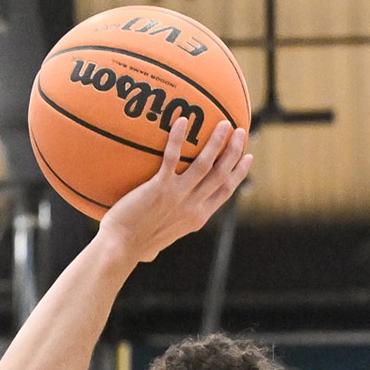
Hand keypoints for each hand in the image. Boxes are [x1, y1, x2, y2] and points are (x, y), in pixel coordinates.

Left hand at [98, 118, 251, 262]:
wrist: (121, 248)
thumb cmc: (134, 246)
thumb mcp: (160, 240)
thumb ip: (166, 229)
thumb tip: (157, 239)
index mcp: (198, 217)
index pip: (225, 191)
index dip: (239, 172)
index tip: (248, 156)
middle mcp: (193, 207)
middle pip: (222, 175)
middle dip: (234, 151)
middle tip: (241, 131)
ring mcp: (178, 197)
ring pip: (205, 165)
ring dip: (217, 143)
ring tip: (224, 123)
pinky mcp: (159, 189)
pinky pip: (172, 158)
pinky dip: (178, 139)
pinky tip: (182, 121)